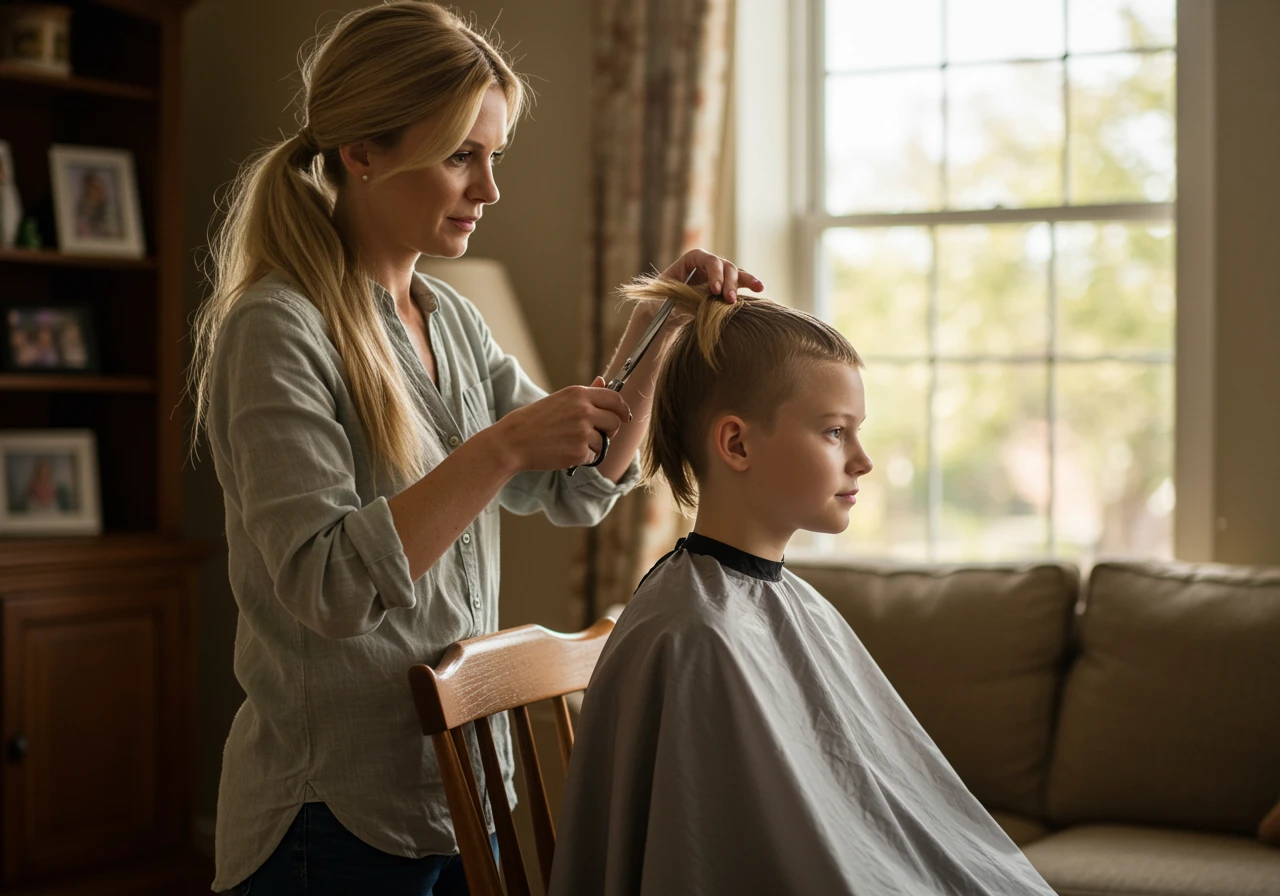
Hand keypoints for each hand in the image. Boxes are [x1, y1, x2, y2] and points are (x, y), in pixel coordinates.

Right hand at [491, 377, 631, 471]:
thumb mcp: (560, 400)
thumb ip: (586, 394)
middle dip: (609, 430)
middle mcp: (584, 410)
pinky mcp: (579, 452)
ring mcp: (582, 432)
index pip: (615, 399)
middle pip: (615, 422)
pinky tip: (564, 451)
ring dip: (592, 446)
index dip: (623, 409)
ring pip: (604, 442)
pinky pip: (593, 457)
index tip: (624, 417)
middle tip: (594, 434)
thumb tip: (603, 380)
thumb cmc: (534, 420)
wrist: (513, 441)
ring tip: (569, 442)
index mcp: (579, 394)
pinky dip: (582, 458)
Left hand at [659, 248, 763, 305]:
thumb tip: (700, 303)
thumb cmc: (659, 303)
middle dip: (729, 281)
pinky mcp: (723, 288)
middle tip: (728, 299)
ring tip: (756, 289)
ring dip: (743, 281)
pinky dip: (748, 284)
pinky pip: (738, 284)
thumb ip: (683, 298)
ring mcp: (717, 276)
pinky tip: (759, 288)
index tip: (714, 290)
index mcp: (690, 260)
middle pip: (724, 266)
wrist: (661, 314)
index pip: (707, 259)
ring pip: (734, 273)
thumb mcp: (665, 299)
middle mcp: (706, 265)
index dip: (714, 272)